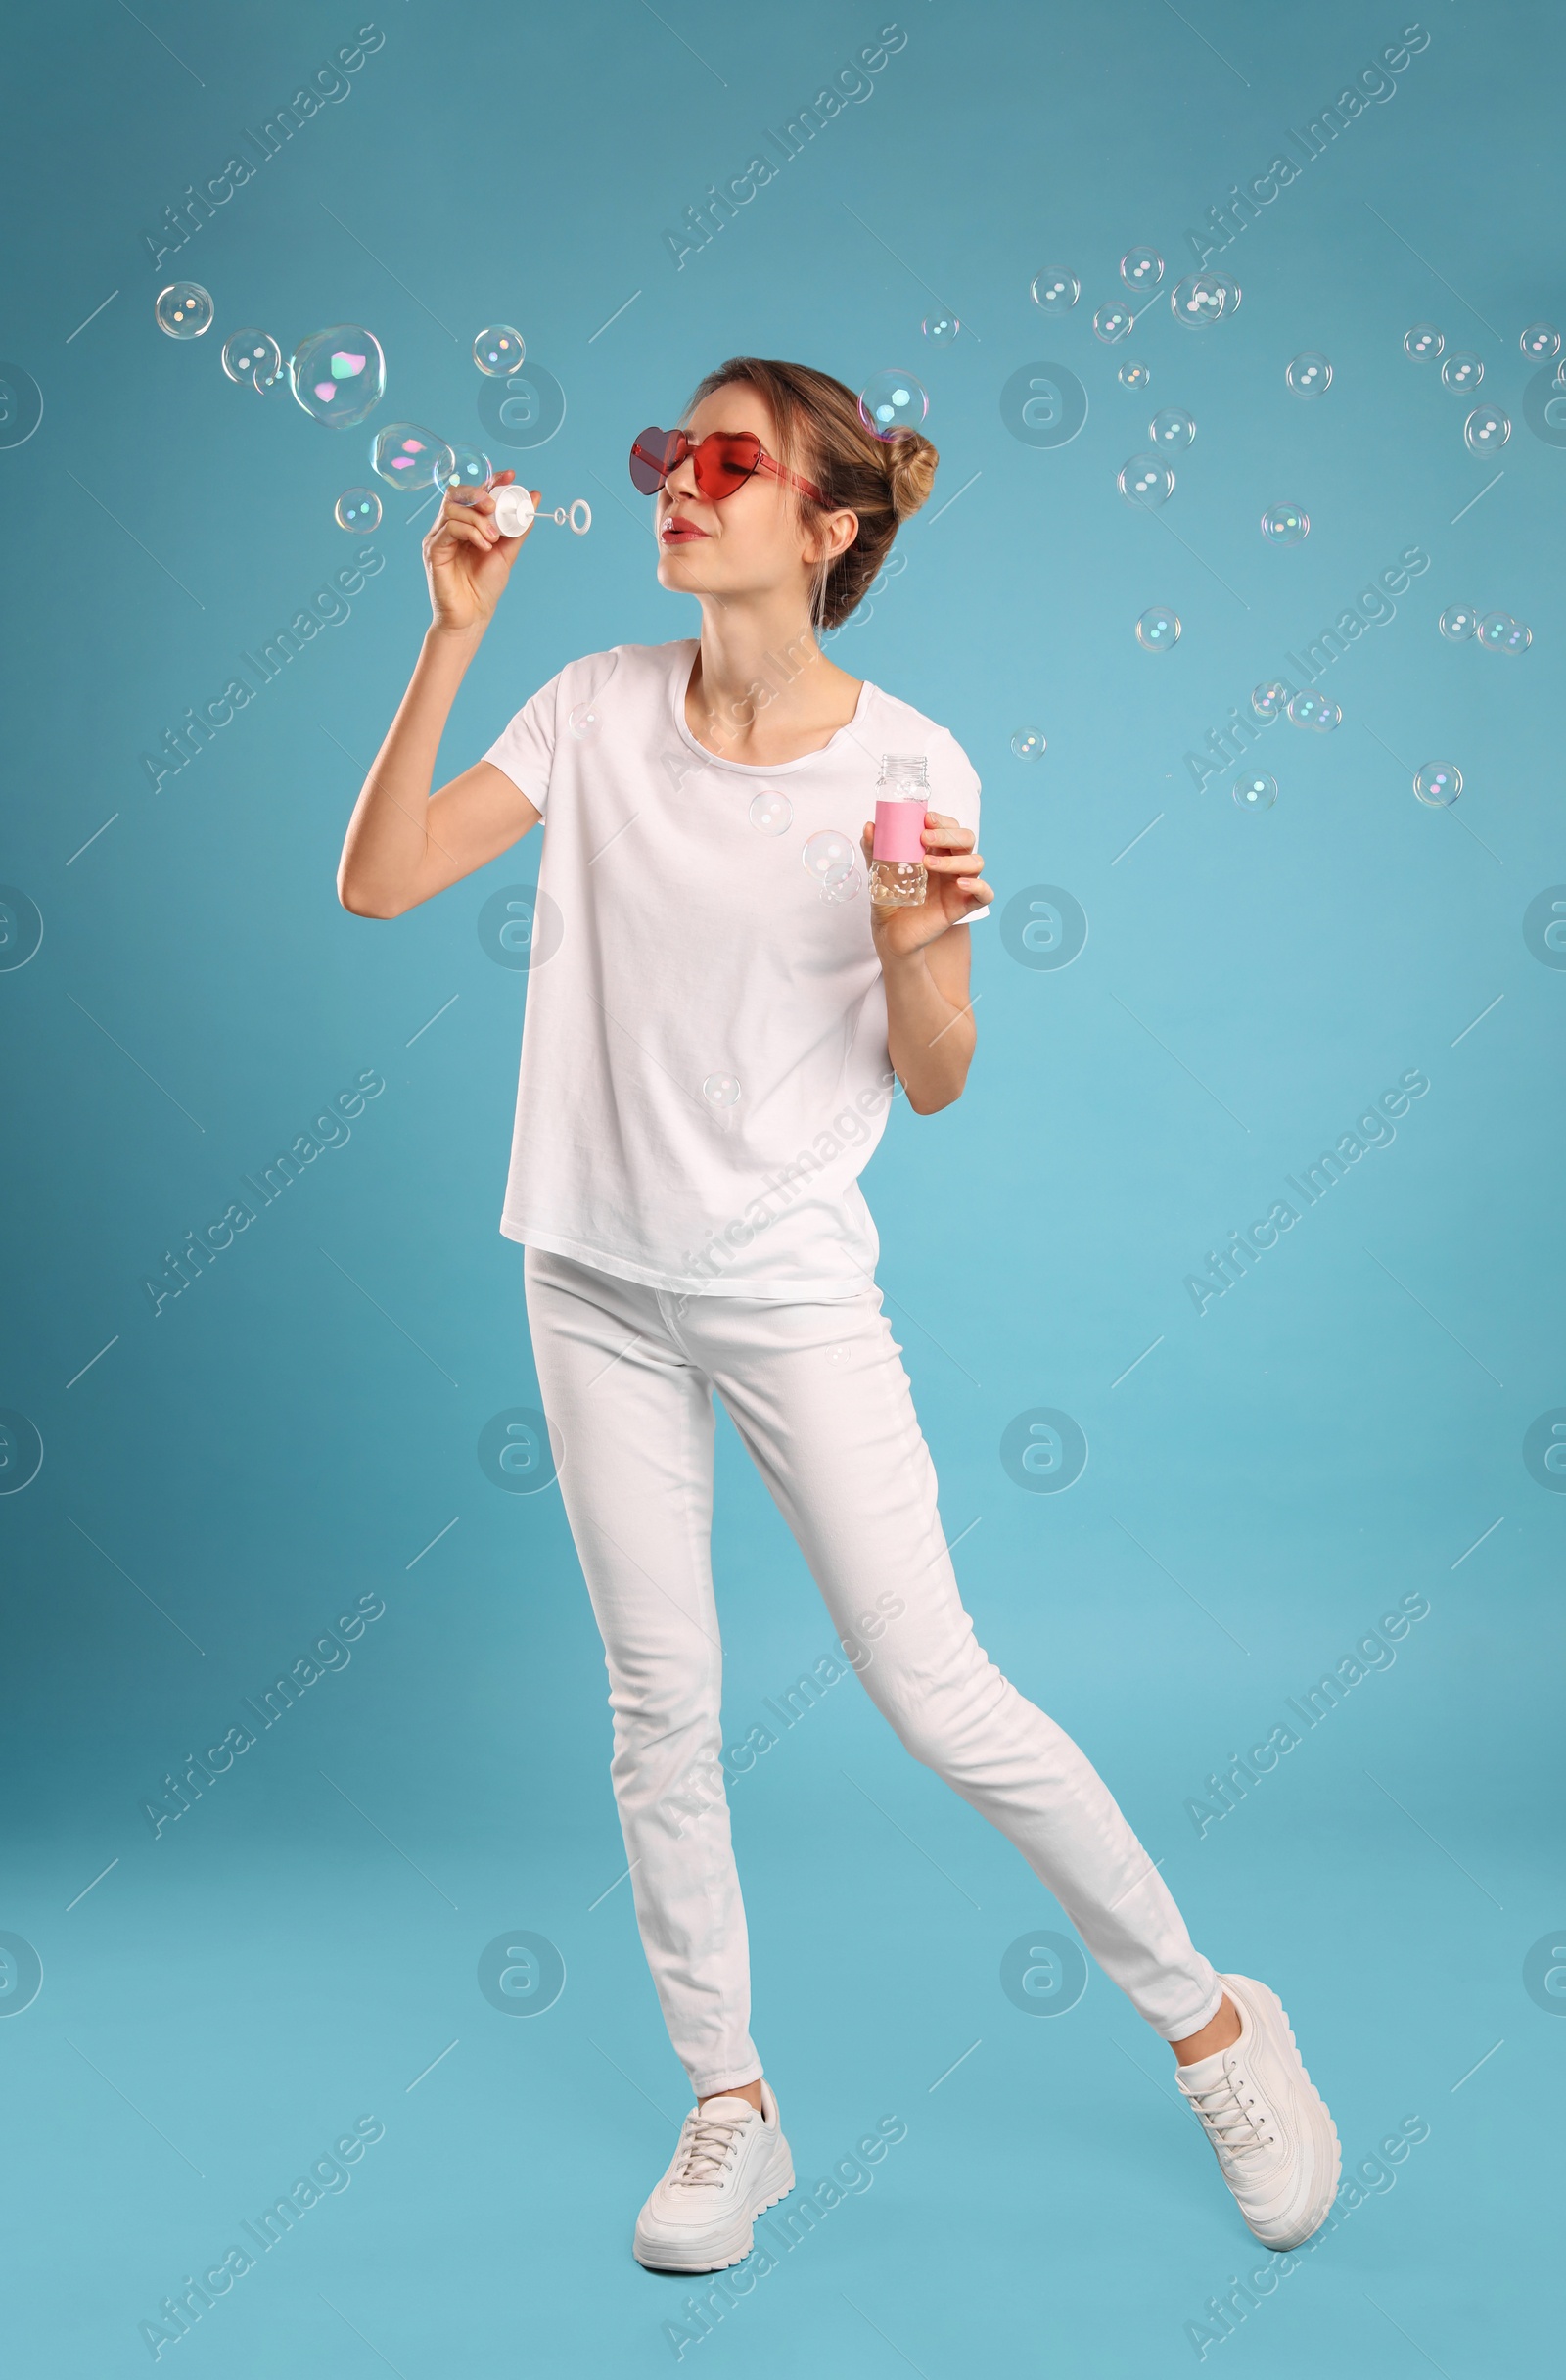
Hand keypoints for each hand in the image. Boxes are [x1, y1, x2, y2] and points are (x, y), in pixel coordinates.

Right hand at [423, 469, 536, 634]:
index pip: (475, 492)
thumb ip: (518, 526)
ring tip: (492, 540)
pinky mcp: (433, 549)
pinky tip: (483, 547)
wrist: (472, 616)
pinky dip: (470, 532)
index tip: (511, 475)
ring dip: (477, 519)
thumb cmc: (485, 587)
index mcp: (466, 524)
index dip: (492, 480)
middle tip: (496, 508)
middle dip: (480, 495)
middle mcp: (450, 526)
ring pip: (453, 508)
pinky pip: (449, 528)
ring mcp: (439, 536)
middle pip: (458, 492)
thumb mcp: (508, 552)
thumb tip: (534, 498)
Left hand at [859, 811, 994, 956]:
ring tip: (928, 864)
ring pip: (976, 862)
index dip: (942, 820)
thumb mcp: (879, 872)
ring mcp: (959, 884)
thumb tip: (869, 827)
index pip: (950, 826)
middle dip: (948, 834)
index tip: (926, 819)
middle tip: (925, 838)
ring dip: (955, 859)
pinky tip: (961, 884)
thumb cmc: (890, 898)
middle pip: (966, 839)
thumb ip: (875, 850)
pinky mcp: (963, 905)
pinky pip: (985, 894)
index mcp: (935, 851)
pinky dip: (979, 886)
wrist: (890, 932)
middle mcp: (951, 864)